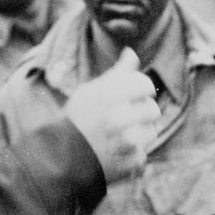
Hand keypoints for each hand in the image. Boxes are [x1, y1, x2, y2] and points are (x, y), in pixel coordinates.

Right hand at [62, 48, 158, 182]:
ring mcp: (126, 142)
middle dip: (141, 113)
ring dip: (139, 134)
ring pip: (151, 132)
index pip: (146, 84)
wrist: (61, 157)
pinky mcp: (130, 161)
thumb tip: (131, 53)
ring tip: (120, 136)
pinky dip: (132, 154)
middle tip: (125, 118)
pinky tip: (117, 152)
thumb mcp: (90, 91)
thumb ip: (116, 73)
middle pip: (153, 109)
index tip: (134, 95)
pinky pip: (143, 154)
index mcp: (110, 95)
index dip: (141, 90)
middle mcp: (119, 117)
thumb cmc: (77, 119)